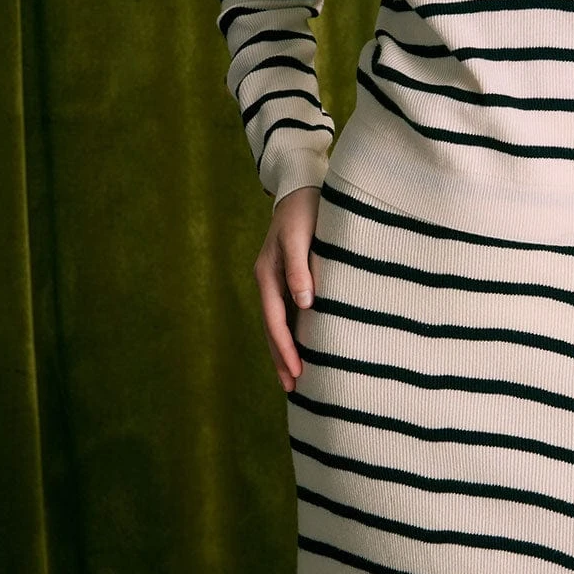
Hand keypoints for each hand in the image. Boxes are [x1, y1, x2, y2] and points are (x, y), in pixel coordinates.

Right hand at [254, 185, 320, 392]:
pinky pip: (286, 310)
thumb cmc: (304, 209)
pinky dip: (291, 331)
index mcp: (267, 274)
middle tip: (293, 389)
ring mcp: (275, 278)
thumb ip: (299, 268)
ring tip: (293, 378)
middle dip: (281, 358)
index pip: (275, 320)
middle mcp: (267, 280)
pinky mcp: (287, 275)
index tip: (297, 372)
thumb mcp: (300, 235)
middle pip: (272, 327)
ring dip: (284, 350)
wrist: (301, 184)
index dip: (285, 348)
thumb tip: (305, 303)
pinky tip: (300, 345)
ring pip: (277, 322)